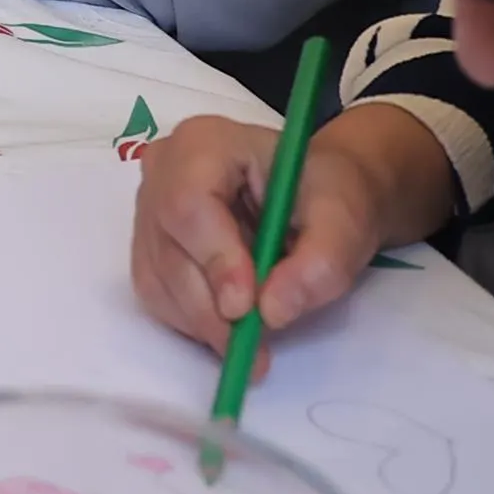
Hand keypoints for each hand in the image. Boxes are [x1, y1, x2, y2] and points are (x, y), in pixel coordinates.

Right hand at [127, 105, 461, 354]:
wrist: (319, 198)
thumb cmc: (330, 196)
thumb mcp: (345, 220)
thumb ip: (320, 261)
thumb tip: (273, 310)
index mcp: (205, 143)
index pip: (189, 202)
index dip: (213, 259)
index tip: (247, 309)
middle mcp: (162, 171)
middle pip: (168, 248)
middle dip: (211, 307)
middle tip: (255, 350)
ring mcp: (148, 211)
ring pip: (159, 280)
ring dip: (205, 323)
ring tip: (254, 344)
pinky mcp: (149, 249)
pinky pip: (158, 296)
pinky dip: (195, 323)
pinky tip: (232, 326)